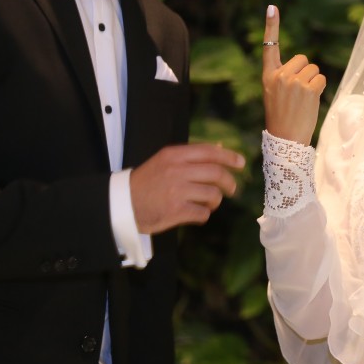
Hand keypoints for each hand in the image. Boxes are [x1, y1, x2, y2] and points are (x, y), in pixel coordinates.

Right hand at [129, 143, 244, 233]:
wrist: (122, 204)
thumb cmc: (146, 182)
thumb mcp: (165, 161)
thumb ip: (190, 156)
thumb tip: (220, 148)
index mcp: (174, 155)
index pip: (209, 152)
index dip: (229, 157)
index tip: (241, 162)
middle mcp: (177, 171)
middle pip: (216, 173)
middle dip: (229, 182)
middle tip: (232, 189)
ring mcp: (177, 191)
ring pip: (213, 194)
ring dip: (215, 201)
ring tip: (208, 203)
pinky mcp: (176, 211)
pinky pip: (203, 213)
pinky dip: (203, 215)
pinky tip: (196, 213)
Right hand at [262, 5, 325, 144]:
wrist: (286, 139)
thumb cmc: (282, 116)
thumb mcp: (274, 93)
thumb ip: (284, 76)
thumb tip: (303, 64)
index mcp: (268, 76)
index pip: (269, 47)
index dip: (271, 26)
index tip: (272, 7)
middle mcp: (279, 76)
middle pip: (302, 59)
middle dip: (305, 72)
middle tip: (298, 93)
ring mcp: (294, 82)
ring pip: (313, 69)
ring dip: (313, 81)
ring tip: (303, 99)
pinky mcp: (309, 89)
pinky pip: (321, 78)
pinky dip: (320, 88)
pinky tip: (311, 101)